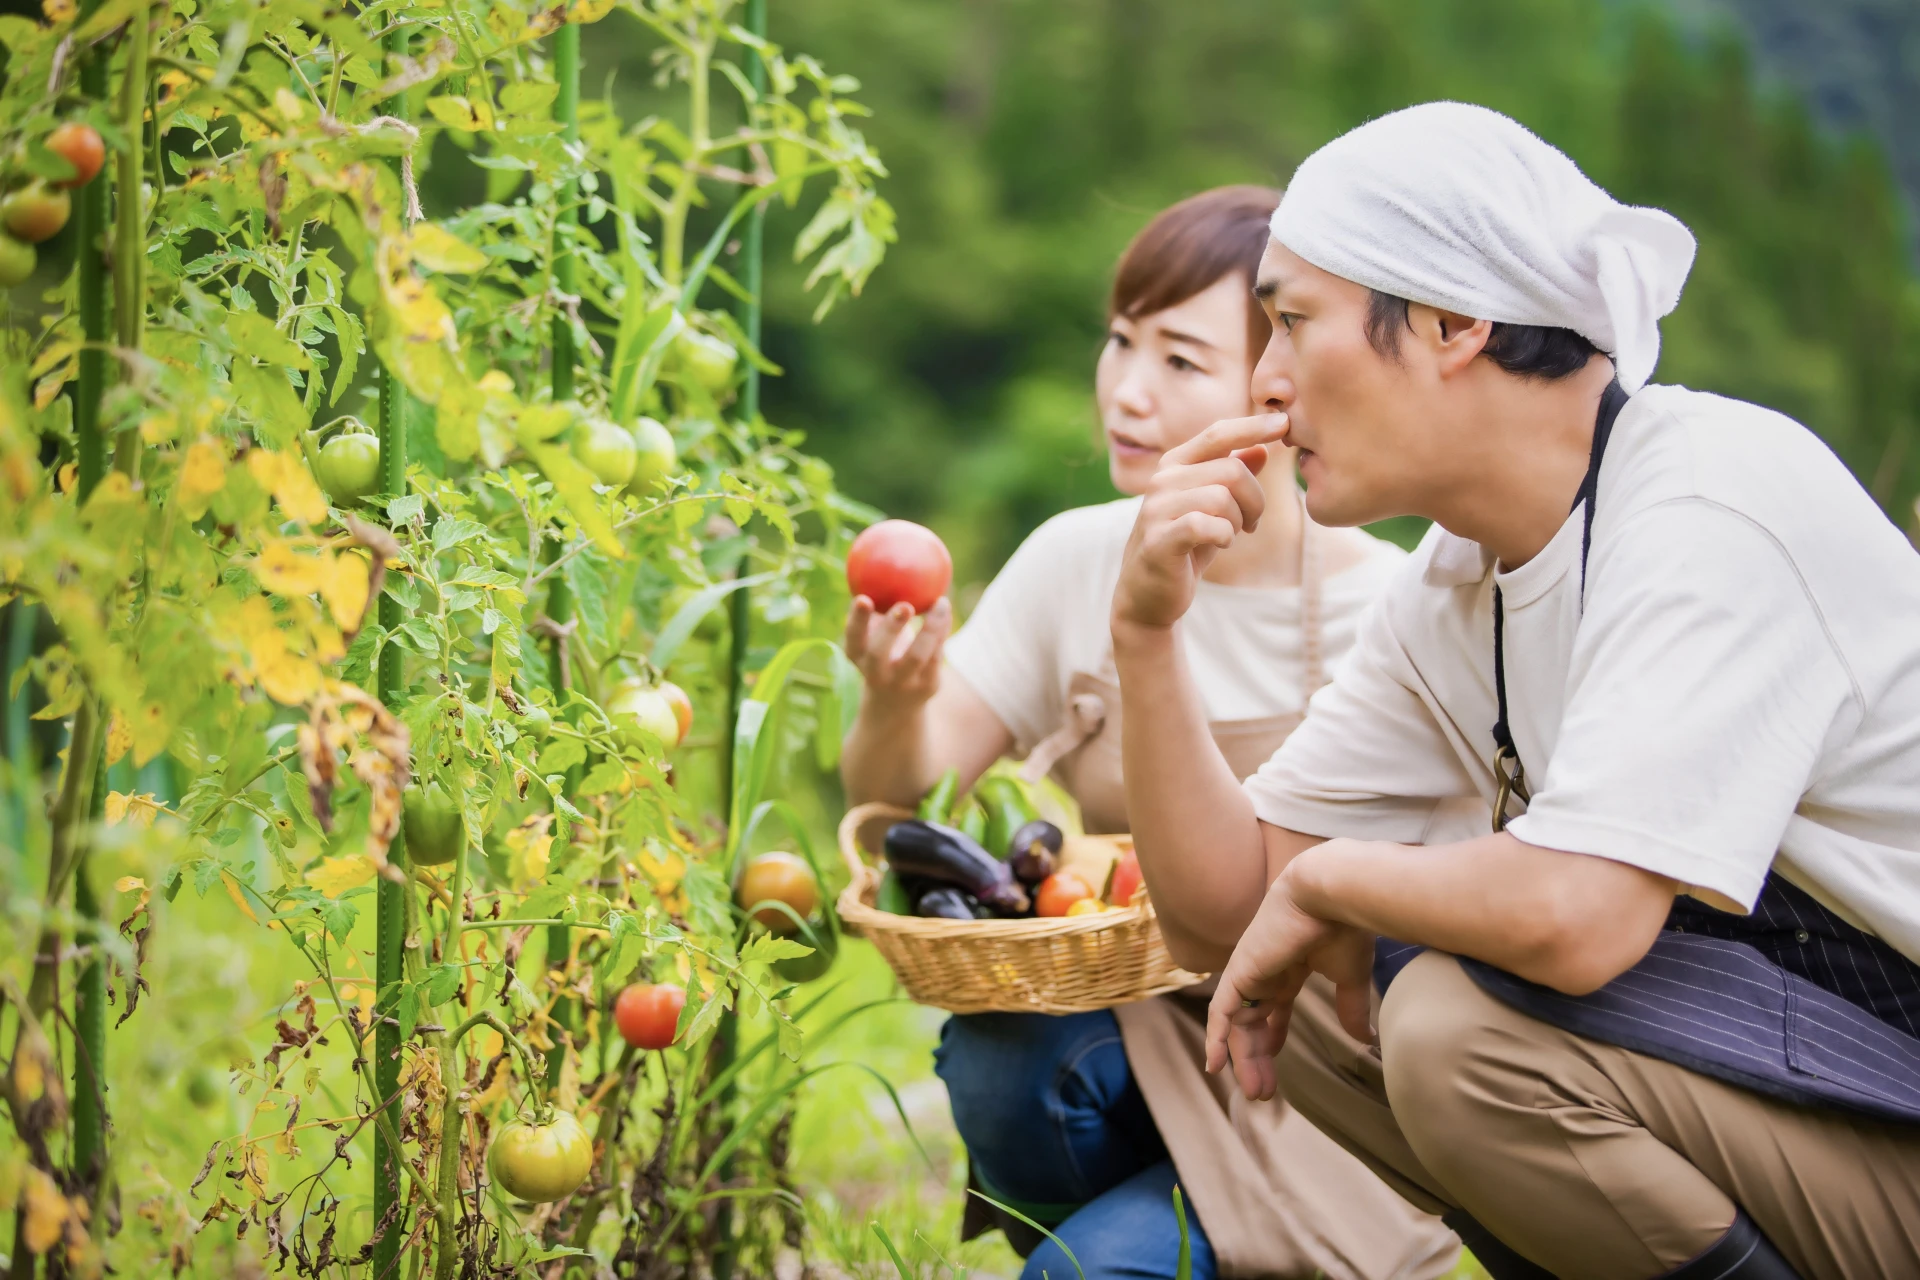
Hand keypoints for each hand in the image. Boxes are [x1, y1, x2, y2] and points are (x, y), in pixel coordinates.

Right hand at [845, 596, 952, 714]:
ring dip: (930, 628)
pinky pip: (938, 654)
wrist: (895, 706)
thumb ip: (874, 609)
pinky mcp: (928, 685)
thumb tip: (876, 560)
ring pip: (917, 656)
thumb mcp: (871, 637)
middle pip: (880, 653)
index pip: (853, 639)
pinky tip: (944, 608)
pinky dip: (942, 630)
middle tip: (903, 605)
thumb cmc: (881, 655)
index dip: (857, 621)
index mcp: (858, 657)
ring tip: (940, 602)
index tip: (863, 598)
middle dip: (891, 629)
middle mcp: (877, 673)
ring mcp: (903, 682)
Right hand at [1112, 414, 1287, 631]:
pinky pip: (1207, 526)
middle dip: (1255, 500)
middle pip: (1231, 471)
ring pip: (1222, 498)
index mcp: (1175, 464)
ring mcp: (1156, 509)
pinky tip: (1220, 545)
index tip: (1284, 422)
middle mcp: (1162, 479)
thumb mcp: (1214, 508)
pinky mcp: (1158, 539)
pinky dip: (1224, 536)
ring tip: (1232, 536)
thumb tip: (1262, 448)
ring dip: (1239, 522)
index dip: (1253, 426)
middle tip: (1252, 523)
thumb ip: (1232, 475)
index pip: (1218, 433)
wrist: (1149, 594)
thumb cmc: (1186, 546)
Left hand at [1204, 868, 1374, 1101]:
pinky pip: (1220, 1011)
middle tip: (1264, 1092)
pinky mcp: (1240, 972)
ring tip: (1256, 1091)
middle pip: (1254, 1021)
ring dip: (1244, 1059)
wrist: (1331, 894)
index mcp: (1290, 967)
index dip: (1273, 1036)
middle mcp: (1266, 970)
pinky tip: (1215, 1066)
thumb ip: (1352, 1007)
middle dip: (1257, 1056)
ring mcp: (1251, 971)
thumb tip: (1366, 1039)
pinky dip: (1215, 1037)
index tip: (1276, 1062)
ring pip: (1239, 1024)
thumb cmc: (1344, 927)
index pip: (1274, 1008)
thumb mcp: (1351, 976)